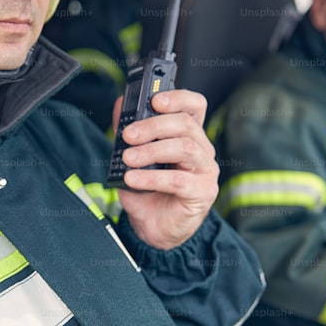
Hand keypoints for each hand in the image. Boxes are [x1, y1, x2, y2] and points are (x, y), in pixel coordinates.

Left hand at [112, 89, 217, 249]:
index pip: (194, 106)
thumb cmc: (148, 191)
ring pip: (185, 148)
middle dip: (154, 126)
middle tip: (128, 135)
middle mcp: (201, 150)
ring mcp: (205, 171)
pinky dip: (152, 177)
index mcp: (188, 135)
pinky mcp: (201, 193)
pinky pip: (178, 180)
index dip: (178, 98)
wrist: (153, 227)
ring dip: (152, 151)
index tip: (155, 100)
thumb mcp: (133, 158)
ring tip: (128, 159)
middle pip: (186, 124)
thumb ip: (129, 132)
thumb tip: (120, 105)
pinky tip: (133, 179)